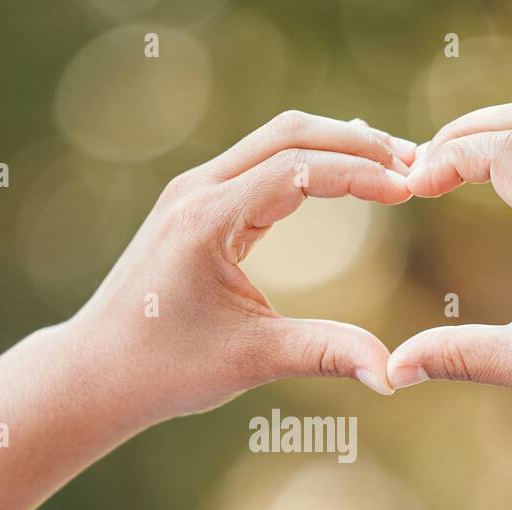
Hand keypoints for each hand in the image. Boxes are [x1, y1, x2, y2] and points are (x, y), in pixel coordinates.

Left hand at [81, 111, 414, 421]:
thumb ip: (325, 354)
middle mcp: (197, 191)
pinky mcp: (195, 205)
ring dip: (334, 146)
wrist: (96, 371)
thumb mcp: (251, 361)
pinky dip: (307, 162)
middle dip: (356, 142)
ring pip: (274, 140)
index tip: (410, 188)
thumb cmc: (163, 369)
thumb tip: (393, 375)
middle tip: (414, 162)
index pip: (299, 169)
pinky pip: (260, 163)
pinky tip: (342, 174)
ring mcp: (192, 192)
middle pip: (290, 133)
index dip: (361, 173)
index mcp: (208, 219)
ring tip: (392, 164)